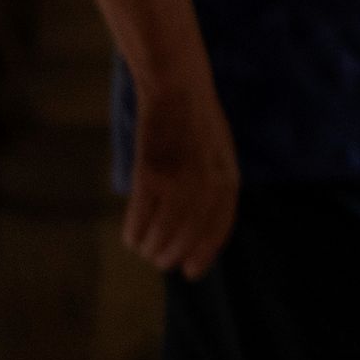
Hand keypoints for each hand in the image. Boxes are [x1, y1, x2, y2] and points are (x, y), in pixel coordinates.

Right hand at [126, 80, 239, 278]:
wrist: (177, 88)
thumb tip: (200, 220)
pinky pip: (142, 209)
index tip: (192, 271)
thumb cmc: (199, 121)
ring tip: (146, 253)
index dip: (206, 251)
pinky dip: (135, 228)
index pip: (221, 223)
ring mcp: (179, 175)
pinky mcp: (151, 169)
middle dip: (176, 252)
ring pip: (167, 225)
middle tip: (161, 263)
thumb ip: (215, 184)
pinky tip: (130, 238)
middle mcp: (207, 180)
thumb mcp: (221, 153)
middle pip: (192, 230)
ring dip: (154, 245)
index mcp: (229, 176)